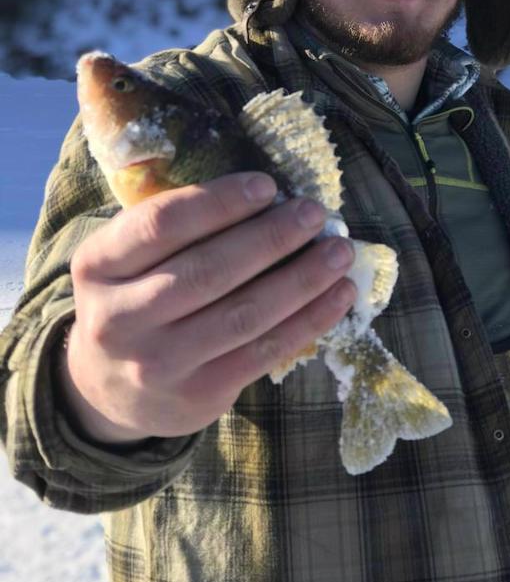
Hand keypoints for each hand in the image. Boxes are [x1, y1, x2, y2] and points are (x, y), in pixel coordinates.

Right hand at [58, 172, 355, 444]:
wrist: (109, 390)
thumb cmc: (136, 298)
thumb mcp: (129, 259)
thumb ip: (179, 230)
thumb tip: (272, 197)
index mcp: (98, 266)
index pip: (161, 224)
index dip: (219, 202)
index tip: (268, 186)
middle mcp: (118, 318)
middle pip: (208, 270)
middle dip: (272, 237)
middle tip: (315, 213)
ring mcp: (157, 364)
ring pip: (244, 313)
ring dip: (302, 279)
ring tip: (340, 252)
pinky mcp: (197, 396)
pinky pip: (264, 351)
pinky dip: (310, 320)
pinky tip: (339, 294)